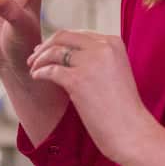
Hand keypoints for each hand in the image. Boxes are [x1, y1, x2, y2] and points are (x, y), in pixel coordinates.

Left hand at [28, 29, 159, 164]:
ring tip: (33, 69)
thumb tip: (68, 54)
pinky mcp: (78, 80)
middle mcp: (102, 47)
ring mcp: (90, 62)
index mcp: (113, 42)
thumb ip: (98, 58)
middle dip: (45, 46)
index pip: (78, 34)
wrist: (131, 131)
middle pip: (63, 36)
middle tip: (33, 58)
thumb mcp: (115, 71)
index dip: (59, 41)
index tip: (47, 50)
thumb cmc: (123, 107)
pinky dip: (40, 72)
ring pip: (54, 51)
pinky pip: (50, 70)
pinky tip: (36, 77)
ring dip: (39, 60)